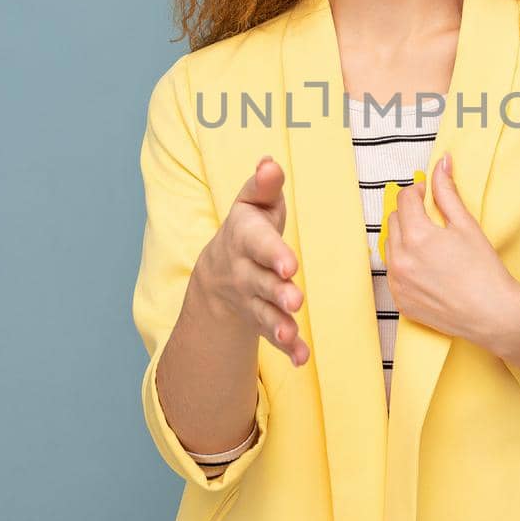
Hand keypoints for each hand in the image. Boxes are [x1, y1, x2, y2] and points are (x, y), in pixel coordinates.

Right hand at [192, 156, 309, 365]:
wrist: (219, 271)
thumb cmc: (250, 227)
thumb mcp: (254, 202)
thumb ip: (264, 186)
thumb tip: (270, 163)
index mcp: (245, 236)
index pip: (258, 243)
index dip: (273, 253)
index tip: (290, 264)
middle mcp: (243, 270)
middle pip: (260, 282)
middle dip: (277, 292)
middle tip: (296, 300)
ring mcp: (250, 298)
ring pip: (263, 312)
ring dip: (278, 324)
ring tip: (291, 333)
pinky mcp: (260, 319)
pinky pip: (271, 335)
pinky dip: (287, 348)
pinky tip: (300, 357)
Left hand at [381, 152, 519, 349]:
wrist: (493, 314)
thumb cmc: (484, 270)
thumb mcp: (466, 225)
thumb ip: (447, 192)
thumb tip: (441, 162)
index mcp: (416, 237)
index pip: (405, 199)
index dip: (418, 191)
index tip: (428, 194)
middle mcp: (400, 261)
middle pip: (393, 221)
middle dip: (409, 213)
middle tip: (431, 218)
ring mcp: (397, 284)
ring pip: (390, 247)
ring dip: (404, 238)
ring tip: (430, 244)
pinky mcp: (401, 302)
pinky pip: (394, 273)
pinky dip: (405, 264)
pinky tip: (428, 268)